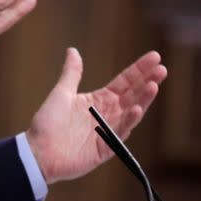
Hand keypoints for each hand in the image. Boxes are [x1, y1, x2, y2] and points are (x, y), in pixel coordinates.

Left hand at [26, 48, 167, 182]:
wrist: (37, 151)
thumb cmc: (47, 122)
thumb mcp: (61, 93)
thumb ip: (72, 73)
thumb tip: (73, 50)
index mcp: (98, 100)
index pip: (124, 82)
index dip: (138, 70)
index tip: (155, 56)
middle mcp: (107, 114)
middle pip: (132, 95)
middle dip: (147, 81)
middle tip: (162, 68)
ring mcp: (107, 131)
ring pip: (130, 113)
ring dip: (143, 100)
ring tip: (154, 85)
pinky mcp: (104, 148)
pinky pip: (119, 133)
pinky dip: (128, 121)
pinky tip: (136, 109)